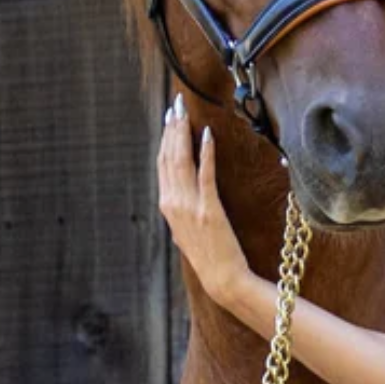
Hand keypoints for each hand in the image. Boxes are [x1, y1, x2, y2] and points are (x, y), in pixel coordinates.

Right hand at [157, 94, 250, 303]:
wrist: (222, 279)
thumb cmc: (208, 256)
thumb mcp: (185, 232)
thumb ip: (180, 211)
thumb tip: (177, 197)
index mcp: (167, 206)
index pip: (162, 164)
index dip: (165, 139)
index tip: (169, 118)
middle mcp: (173, 203)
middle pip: (169, 157)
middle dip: (171, 128)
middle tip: (175, 104)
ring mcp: (189, 206)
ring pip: (182, 161)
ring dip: (183, 133)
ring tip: (185, 113)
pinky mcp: (209, 208)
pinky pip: (205, 174)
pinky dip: (205, 152)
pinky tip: (207, 134)